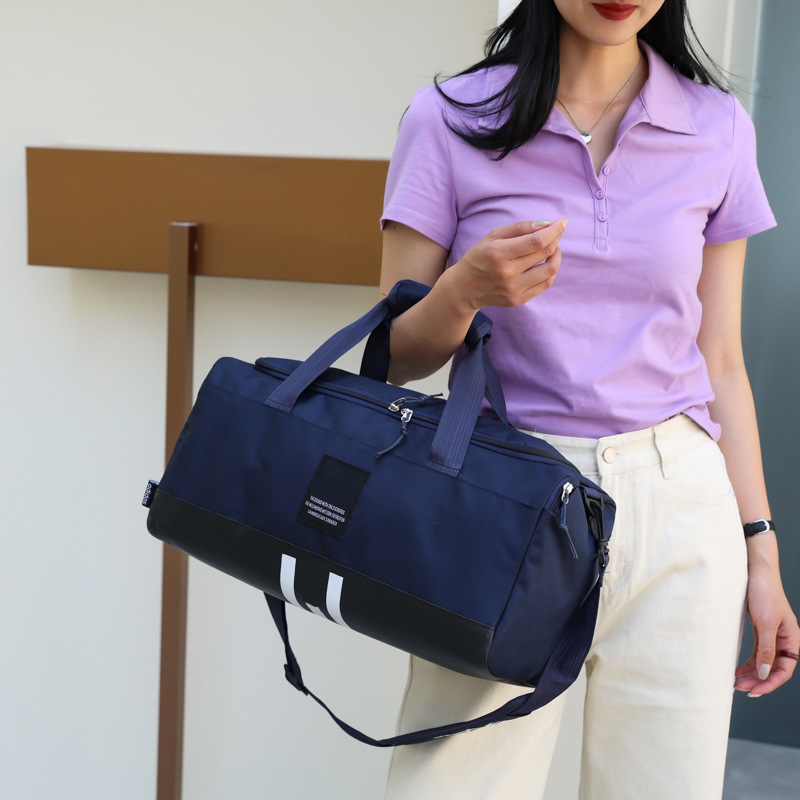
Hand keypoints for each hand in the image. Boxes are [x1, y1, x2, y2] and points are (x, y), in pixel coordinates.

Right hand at [447, 218, 566, 310]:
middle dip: (555, 238)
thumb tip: (546, 224)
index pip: (536, 241)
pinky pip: (545, 284)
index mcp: (498, 254)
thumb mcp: (493, 236)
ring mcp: (513, 290)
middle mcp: (506, 273)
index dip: (554, 230)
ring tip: (552, 248)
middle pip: (545, 253)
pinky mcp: (517, 301)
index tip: (563, 222)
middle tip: (555, 232)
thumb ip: (519, 228)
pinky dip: (550, 271)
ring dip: (556, 255)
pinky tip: (545, 263)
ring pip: (550, 270)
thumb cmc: (480, 257)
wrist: (464, 288)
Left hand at [735, 558, 798, 696]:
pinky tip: (738, 669)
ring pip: (764, 661)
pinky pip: (756, 652)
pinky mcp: (761, 629)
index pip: (784, 670)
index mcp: (792, 640)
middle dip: (759, 680)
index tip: (754, 691)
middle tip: (741, 689)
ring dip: (752, 673)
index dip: (770, 682)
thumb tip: (764, 673)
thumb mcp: (766, 624)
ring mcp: (772, 635)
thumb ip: (766, 650)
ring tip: (736, 682)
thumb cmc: (764, 594)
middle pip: (773, 668)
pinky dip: (748, 662)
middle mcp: (784, 640)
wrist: (755, 572)